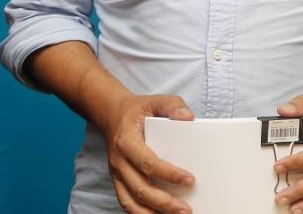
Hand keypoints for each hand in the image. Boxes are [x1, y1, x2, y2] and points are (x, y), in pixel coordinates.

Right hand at [101, 93, 195, 213]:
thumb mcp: (156, 100)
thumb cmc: (138, 110)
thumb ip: (173, 106)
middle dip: (164, 202)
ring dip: (153, 213)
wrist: (112, 114)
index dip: (169, 174)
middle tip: (186, 209)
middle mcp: (119, 161)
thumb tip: (188, 117)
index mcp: (127, 142)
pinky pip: (127, 203)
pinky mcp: (118, 181)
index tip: (190, 180)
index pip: (148, 163)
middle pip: (140, 189)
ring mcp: (117, 174)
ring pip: (131, 202)